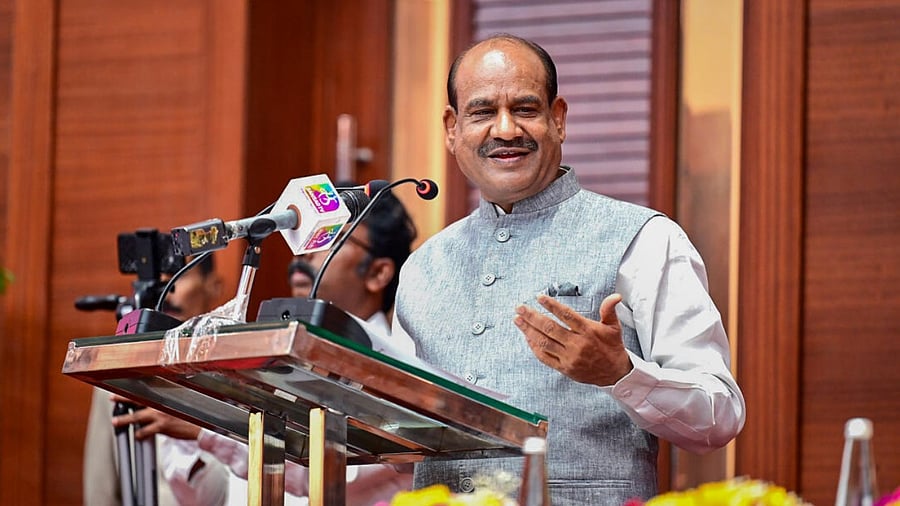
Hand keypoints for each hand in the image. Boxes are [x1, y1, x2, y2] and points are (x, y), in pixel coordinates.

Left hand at [109, 394, 201, 440]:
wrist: (203, 424)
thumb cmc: (193, 414)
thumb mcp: (181, 403)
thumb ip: (167, 402)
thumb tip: (156, 404)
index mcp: (165, 395)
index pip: (145, 390)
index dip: (133, 388)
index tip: (123, 386)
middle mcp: (161, 403)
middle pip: (137, 400)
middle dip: (123, 399)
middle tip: (112, 399)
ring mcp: (161, 415)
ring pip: (137, 417)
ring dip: (124, 419)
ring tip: (115, 421)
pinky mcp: (162, 426)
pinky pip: (145, 431)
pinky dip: (139, 434)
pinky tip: (137, 436)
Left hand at [514, 293, 632, 385]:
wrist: (614, 373)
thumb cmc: (612, 347)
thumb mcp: (614, 327)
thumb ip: (609, 310)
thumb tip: (615, 296)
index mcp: (588, 331)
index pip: (567, 315)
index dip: (552, 305)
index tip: (539, 297)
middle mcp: (577, 344)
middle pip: (550, 328)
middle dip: (532, 317)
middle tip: (520, 308)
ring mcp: (569, 357)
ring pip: (544, 343)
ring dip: (528, 331)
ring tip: (518, 320)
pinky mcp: (564, 368)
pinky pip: (545, 357)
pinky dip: (534, 347)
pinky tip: (527, 338)